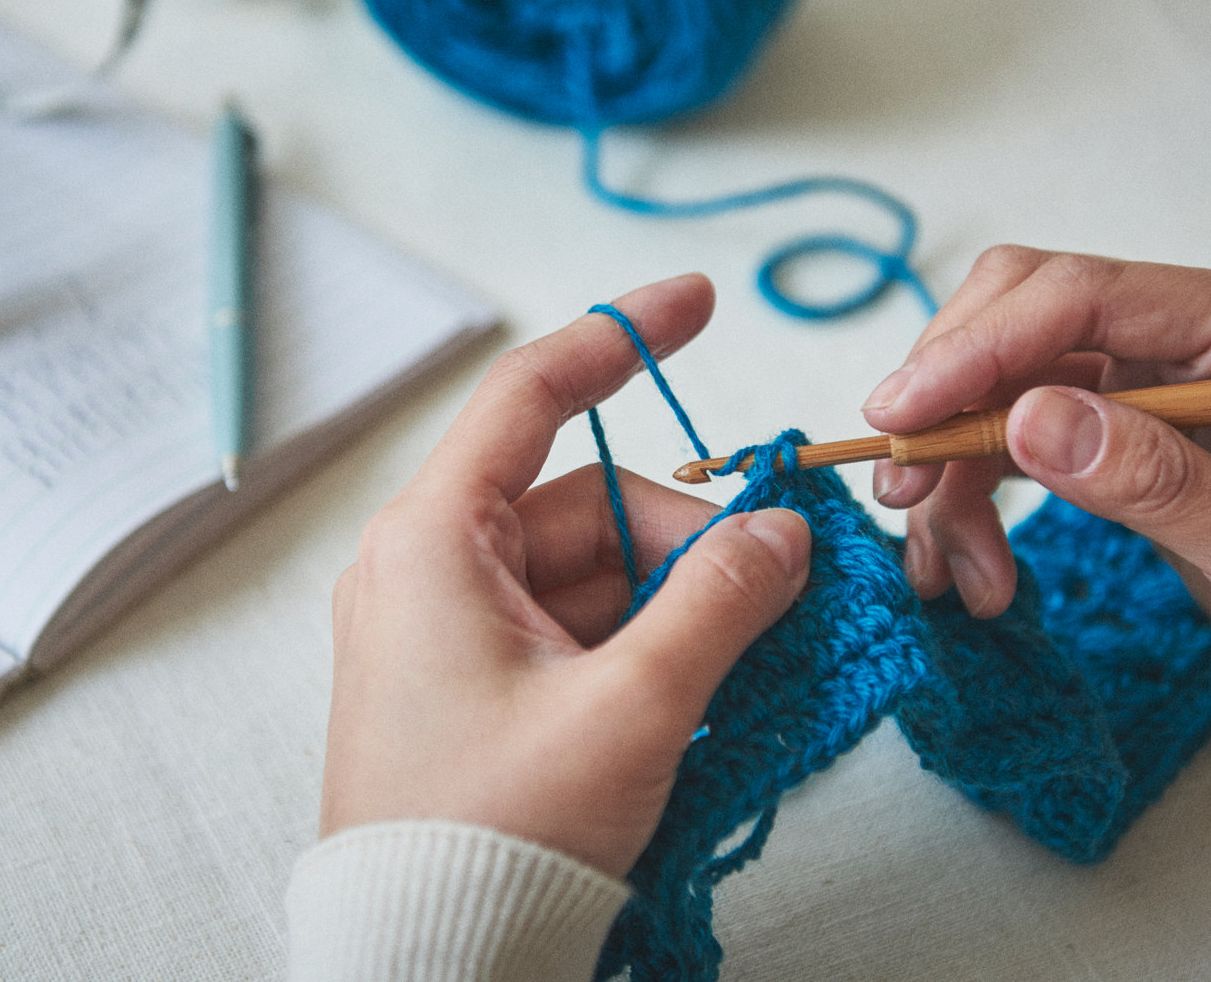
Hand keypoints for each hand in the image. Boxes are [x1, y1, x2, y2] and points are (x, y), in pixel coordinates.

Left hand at [321, 274, 810, 877]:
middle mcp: (430, 569)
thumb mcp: (631, 708)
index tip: (699, 296)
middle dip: (692, 538)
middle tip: (784, 587)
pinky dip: (646, 647)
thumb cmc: (497, 834)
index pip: (532, 394)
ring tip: (752, 659)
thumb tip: (784, 533)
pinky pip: (577, 632)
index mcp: (434, 542)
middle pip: (590, 504)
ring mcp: (449, 632)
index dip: (621, 333)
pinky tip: (704, 691)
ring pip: (594, 574)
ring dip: (680, 603)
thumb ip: (722, 603)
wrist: (425, 967)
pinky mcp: (474, 689)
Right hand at [863, 247, 1210, 714]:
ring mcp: (1152, 369)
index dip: (975, 347)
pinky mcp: (1121, 417)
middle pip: (1021, 312)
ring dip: (953, 464)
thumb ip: (1159, 483)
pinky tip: (972, 559)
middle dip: (946, 397)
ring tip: (947, 564)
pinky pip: (1014, 428)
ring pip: (1001, 377)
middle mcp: (1192, 327)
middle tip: (900, 488)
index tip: (900, 417)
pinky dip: (975, 490)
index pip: (1082, 297)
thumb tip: (1031, 419)